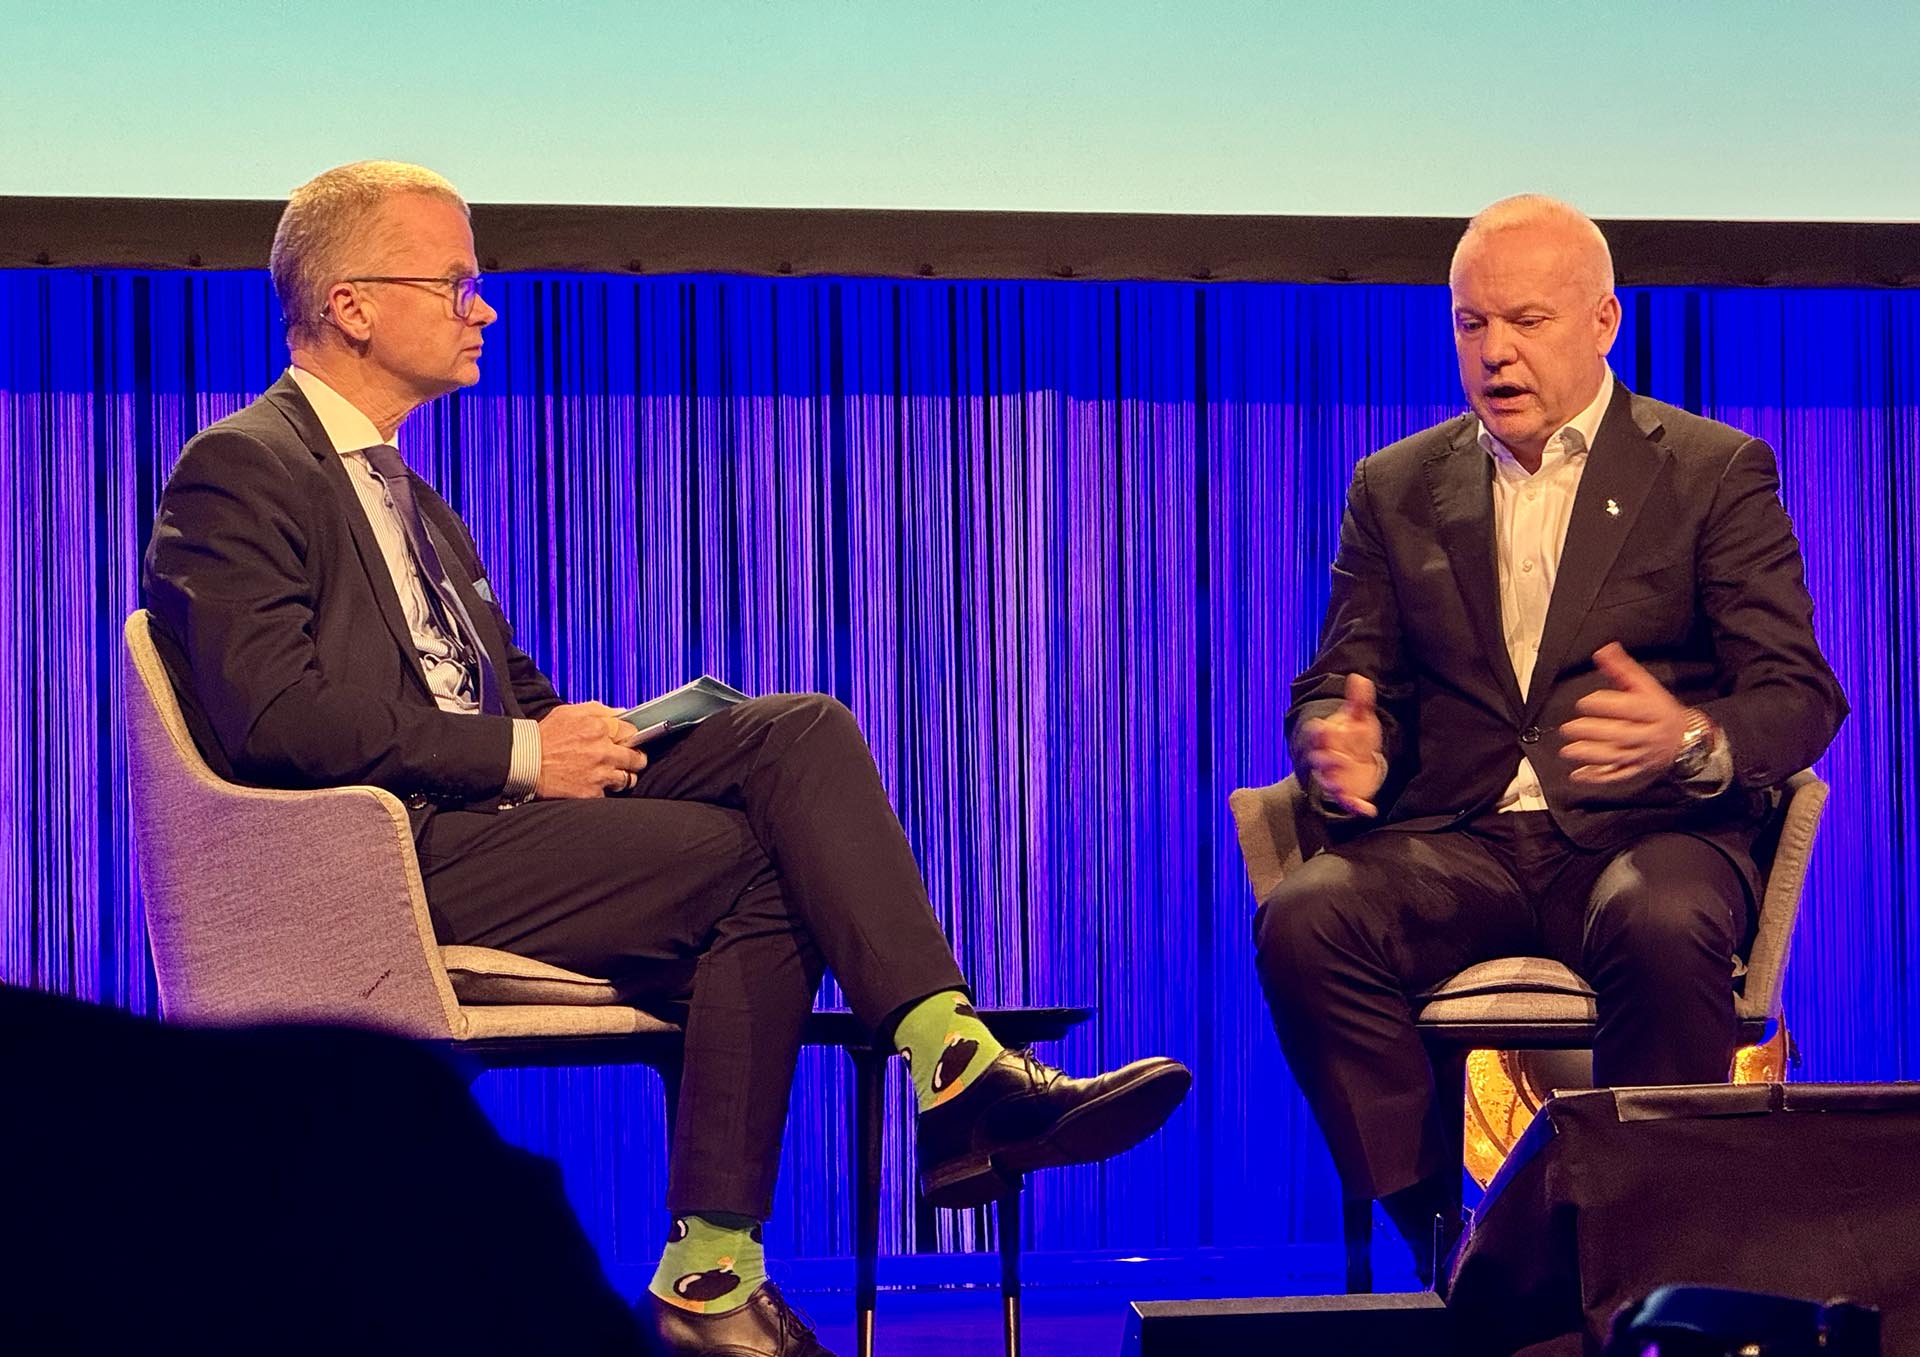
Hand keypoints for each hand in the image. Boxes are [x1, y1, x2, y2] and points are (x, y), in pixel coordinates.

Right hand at [534, 701, 647, 798]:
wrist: (525, 762)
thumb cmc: (544, 736)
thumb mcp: (569, 712)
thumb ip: (598, 710)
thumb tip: (621, 712)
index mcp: (599, 728)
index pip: (632, 732)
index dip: (630, 737)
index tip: (628, 740)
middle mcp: (604, 751)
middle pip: (637, 758)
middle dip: (635, 759)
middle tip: (630, 760)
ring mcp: (600, 774)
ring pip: (629, 779)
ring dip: (623, 777)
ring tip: (613, 774)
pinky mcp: (592, 792)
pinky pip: (609, 793)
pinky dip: (603, 790)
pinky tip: (594, 784)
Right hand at [1301, 673, 1385, 816]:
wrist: (1358, 758)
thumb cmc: (1354, 737)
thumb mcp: (1359, 718)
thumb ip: (1359, 701)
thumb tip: (1359, 678)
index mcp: (1326, 738)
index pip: (1316, 734)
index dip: (1318, 732)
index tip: (1323, 728)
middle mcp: (1325, 758)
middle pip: (1319, 760)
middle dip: (1326, 760)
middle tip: (1337, 759)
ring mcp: (1333, 776)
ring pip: (1328, 782)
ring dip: (1334, 785)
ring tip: (1341, 789)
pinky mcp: (1344, 792)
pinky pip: (1346, 801)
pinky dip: (1356, 807)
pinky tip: (1369, 811)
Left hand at [1558, 643, 1687, 785]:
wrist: (1687, 739)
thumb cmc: (1661, 710)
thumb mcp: (1646, 686)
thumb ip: (1621, 669)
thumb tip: (1603, 651)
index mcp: (1650, 711)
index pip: (1626, 707)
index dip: (1601, 704)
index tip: (1585, 703)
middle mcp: (1646, 734)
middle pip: (1617, 734)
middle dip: (1590, 731)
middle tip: (1570, 728)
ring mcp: (1640, 755)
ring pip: (1615, 757)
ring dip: (1589, 755)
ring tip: (1569, 751)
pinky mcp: (1636, 770)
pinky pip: (1616, 776)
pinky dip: (1596, 777)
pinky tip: (1578, 775)